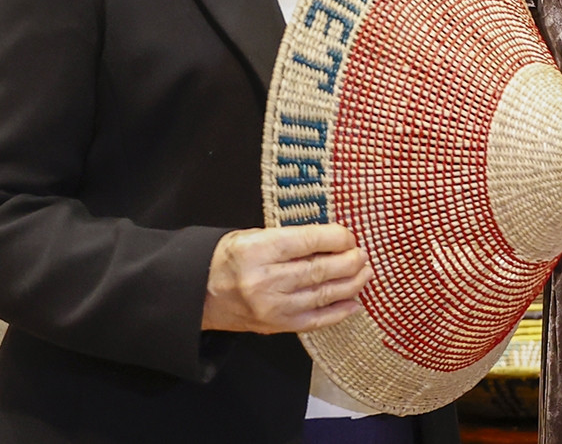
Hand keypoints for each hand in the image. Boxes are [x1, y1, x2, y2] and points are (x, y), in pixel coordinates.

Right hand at [201, 225, 371, 333]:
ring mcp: (271, 307)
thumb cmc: (228, 259)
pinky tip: (354, 303)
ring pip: (322, 295)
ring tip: (365, 273)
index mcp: (257, 250)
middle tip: (362, 255)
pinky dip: (338, 312)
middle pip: (320, 270)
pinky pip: (315, 321)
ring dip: (351, 284)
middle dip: (349, 261)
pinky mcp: (275, 326)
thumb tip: (333, 239)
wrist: (197, 294)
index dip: (337, 237)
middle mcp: (264, 280)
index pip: (308, 241)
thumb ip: (290, 238)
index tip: (349, 236)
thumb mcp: (252, 236)